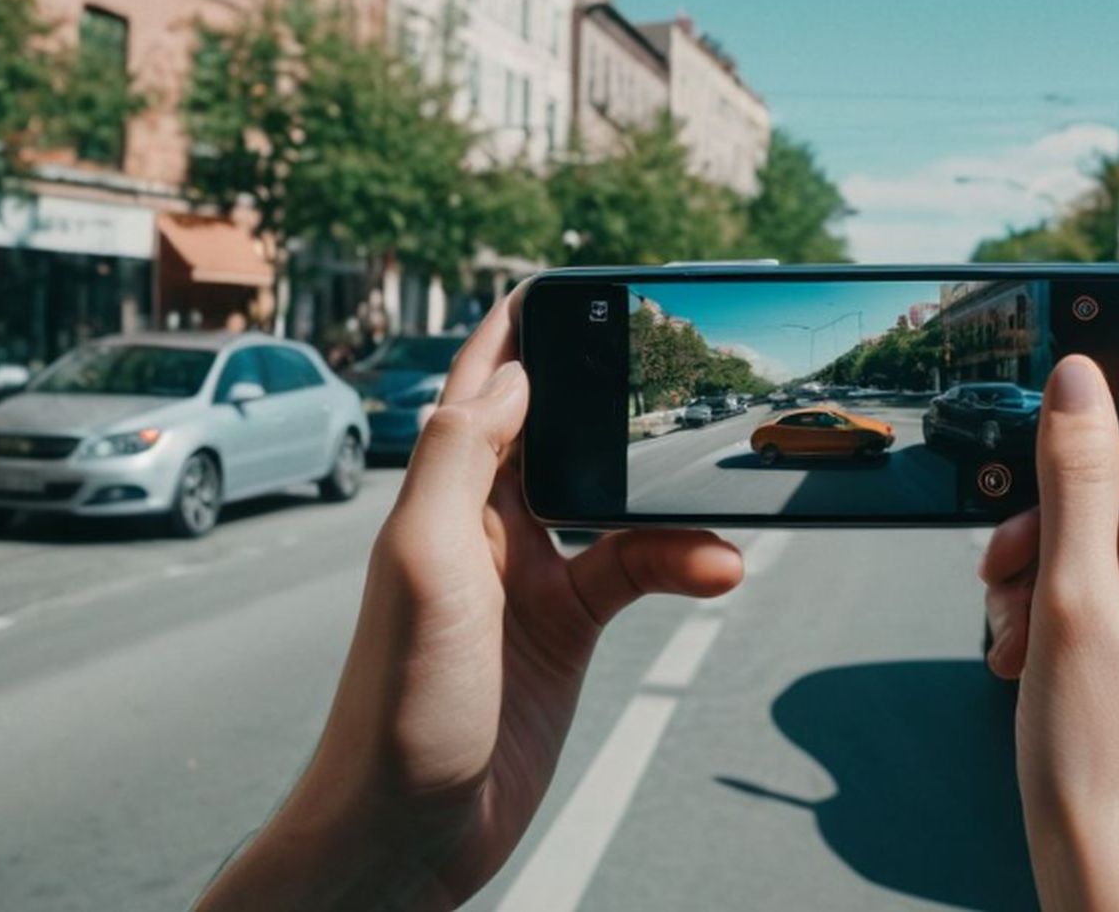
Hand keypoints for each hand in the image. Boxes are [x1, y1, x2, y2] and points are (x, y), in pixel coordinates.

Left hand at [197, 290, 743, 910]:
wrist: (404, 835)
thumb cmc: (395, 707)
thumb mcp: (423, 564)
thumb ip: (461, 460)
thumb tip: (516, 372)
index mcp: (439, 495)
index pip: (483, 386)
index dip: (523, 330)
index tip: (575, 283)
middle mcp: (482, 523)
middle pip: (558, 428)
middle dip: (611, 392)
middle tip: (673, 358)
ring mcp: (528, 576)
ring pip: (614, 500)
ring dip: (667, 494)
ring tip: (719, 478)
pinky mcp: (566, 630)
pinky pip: (639, 572)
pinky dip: (684, 564)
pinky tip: (723, 569)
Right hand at [980, 357, 1118, 911]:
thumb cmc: (1105, 766)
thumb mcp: (1072, 597)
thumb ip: (1079, 477)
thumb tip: (1084, 384)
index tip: (1080, 415)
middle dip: (1071, 515)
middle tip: (1008, 555)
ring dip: (1063, 574)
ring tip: (1012, 628)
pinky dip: (1086, 621)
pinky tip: (1031, 661)